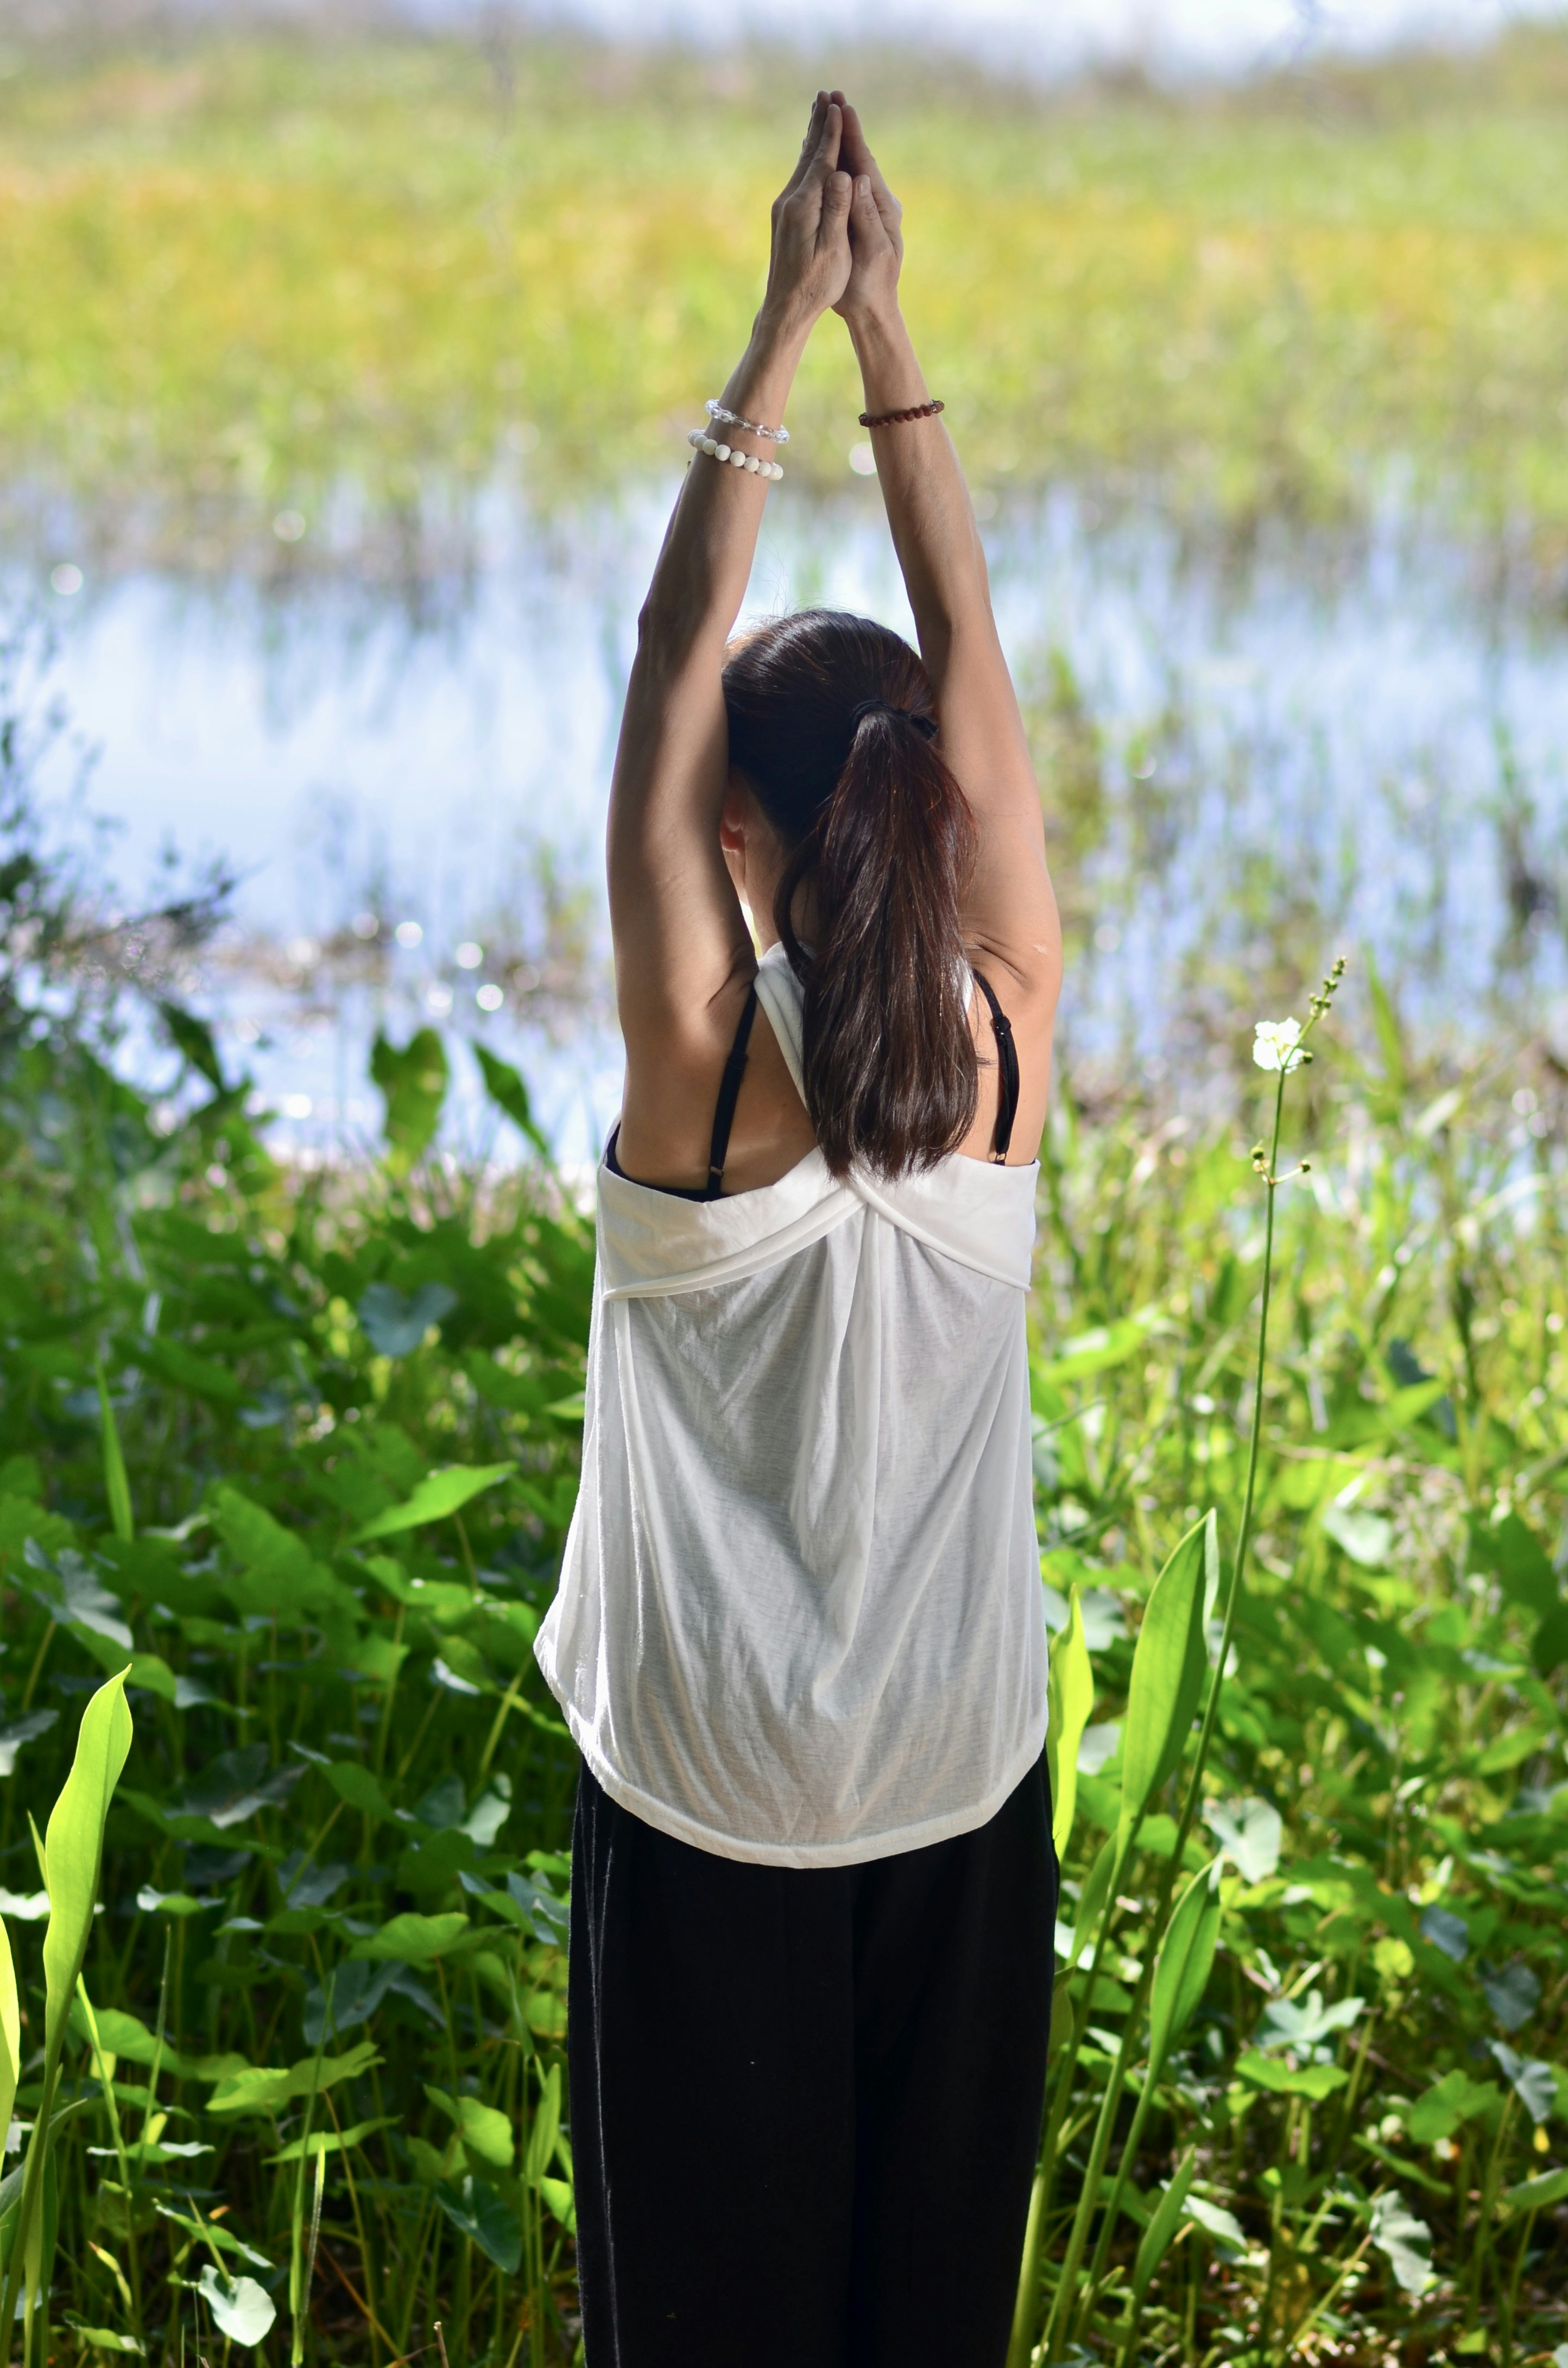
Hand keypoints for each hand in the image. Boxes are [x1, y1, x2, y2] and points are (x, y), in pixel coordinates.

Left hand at [760, 93, 853, 337]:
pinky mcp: (784, 217)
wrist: (786, 307)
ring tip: (818, 112)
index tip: (839, 106)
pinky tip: (810, 152)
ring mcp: (784, 209)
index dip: (833, 133)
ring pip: (802, 164)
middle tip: (825, 94)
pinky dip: (808, 158)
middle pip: (808, 155)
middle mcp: (789, 202)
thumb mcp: (833, 250)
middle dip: (819, 124)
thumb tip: (842, 174)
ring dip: (812, 137)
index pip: (822, 161)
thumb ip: (837, 210)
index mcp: (804, 208)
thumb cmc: (816, 285)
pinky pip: (799, 178)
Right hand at [830, 94, 903, 323]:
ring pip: (852, 167)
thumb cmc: (870, 286)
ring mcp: (868, 211)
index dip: (853, 135)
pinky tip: (825, 153)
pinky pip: (844, 184)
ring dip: (840, 140)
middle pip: (860, 158)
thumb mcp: (871, 252)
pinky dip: (835, 163)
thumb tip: (859, 178)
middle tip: (833, 96)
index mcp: (882, 208)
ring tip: (828, 113)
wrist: (872, 310)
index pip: (866, 163)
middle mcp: (877, 204)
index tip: (843, 107)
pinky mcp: (857, 219)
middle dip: (847, 128)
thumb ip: (867, 215)